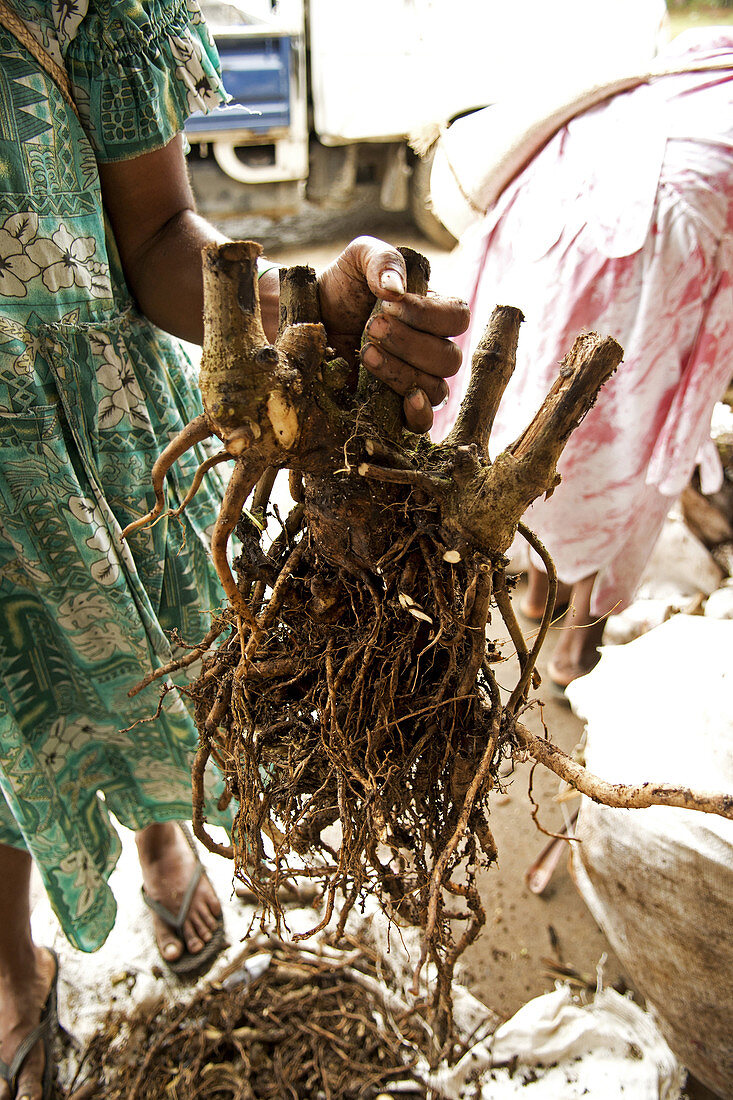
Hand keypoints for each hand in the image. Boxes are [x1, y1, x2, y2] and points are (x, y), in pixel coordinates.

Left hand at [317, 236, 469, 432]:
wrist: (306, 319)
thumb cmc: (340, 287)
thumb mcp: (359, 259)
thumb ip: (382, 260)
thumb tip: (395, 288)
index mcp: (434, 312)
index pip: (457, 317)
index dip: (428, 314)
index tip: (389, 304)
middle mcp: (432, 348)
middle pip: (448, 358)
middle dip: (409, 343)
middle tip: (371, 327)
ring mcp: (416, 380)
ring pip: (436, 388)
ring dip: (402, 371)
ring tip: (365, 352)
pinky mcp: (394, 407)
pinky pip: (423, 423)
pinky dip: (420, 413)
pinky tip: (405, 398)